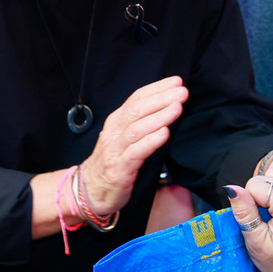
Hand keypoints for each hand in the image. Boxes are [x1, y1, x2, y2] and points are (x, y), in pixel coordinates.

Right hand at [80, 75, 187, 214]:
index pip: (136, 98)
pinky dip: (150, 141)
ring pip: (137, 129)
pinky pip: (136, 152)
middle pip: (137, 110)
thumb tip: (168, 106)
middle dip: (161, 99)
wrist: (91, 189)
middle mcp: (115, 131)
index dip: (157, 88)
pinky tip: (164, 134)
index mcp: (117, 120)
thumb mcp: (124, 137)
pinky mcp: (119, 168)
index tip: (176, 81)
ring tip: (177, 108)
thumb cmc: (113, 161)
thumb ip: (141, 122)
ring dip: (159, 117)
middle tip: (181, 92)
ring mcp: (116, 150)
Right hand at [225, 154, 272, 271]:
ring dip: (272, 182)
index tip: (259, 222)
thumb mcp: (257, 244)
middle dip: (260, 192)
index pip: (255, 185)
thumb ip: (244, 213)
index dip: (249, 202)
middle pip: (268, 174)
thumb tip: (231, 188)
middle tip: (266, 216)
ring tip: (272, 204)